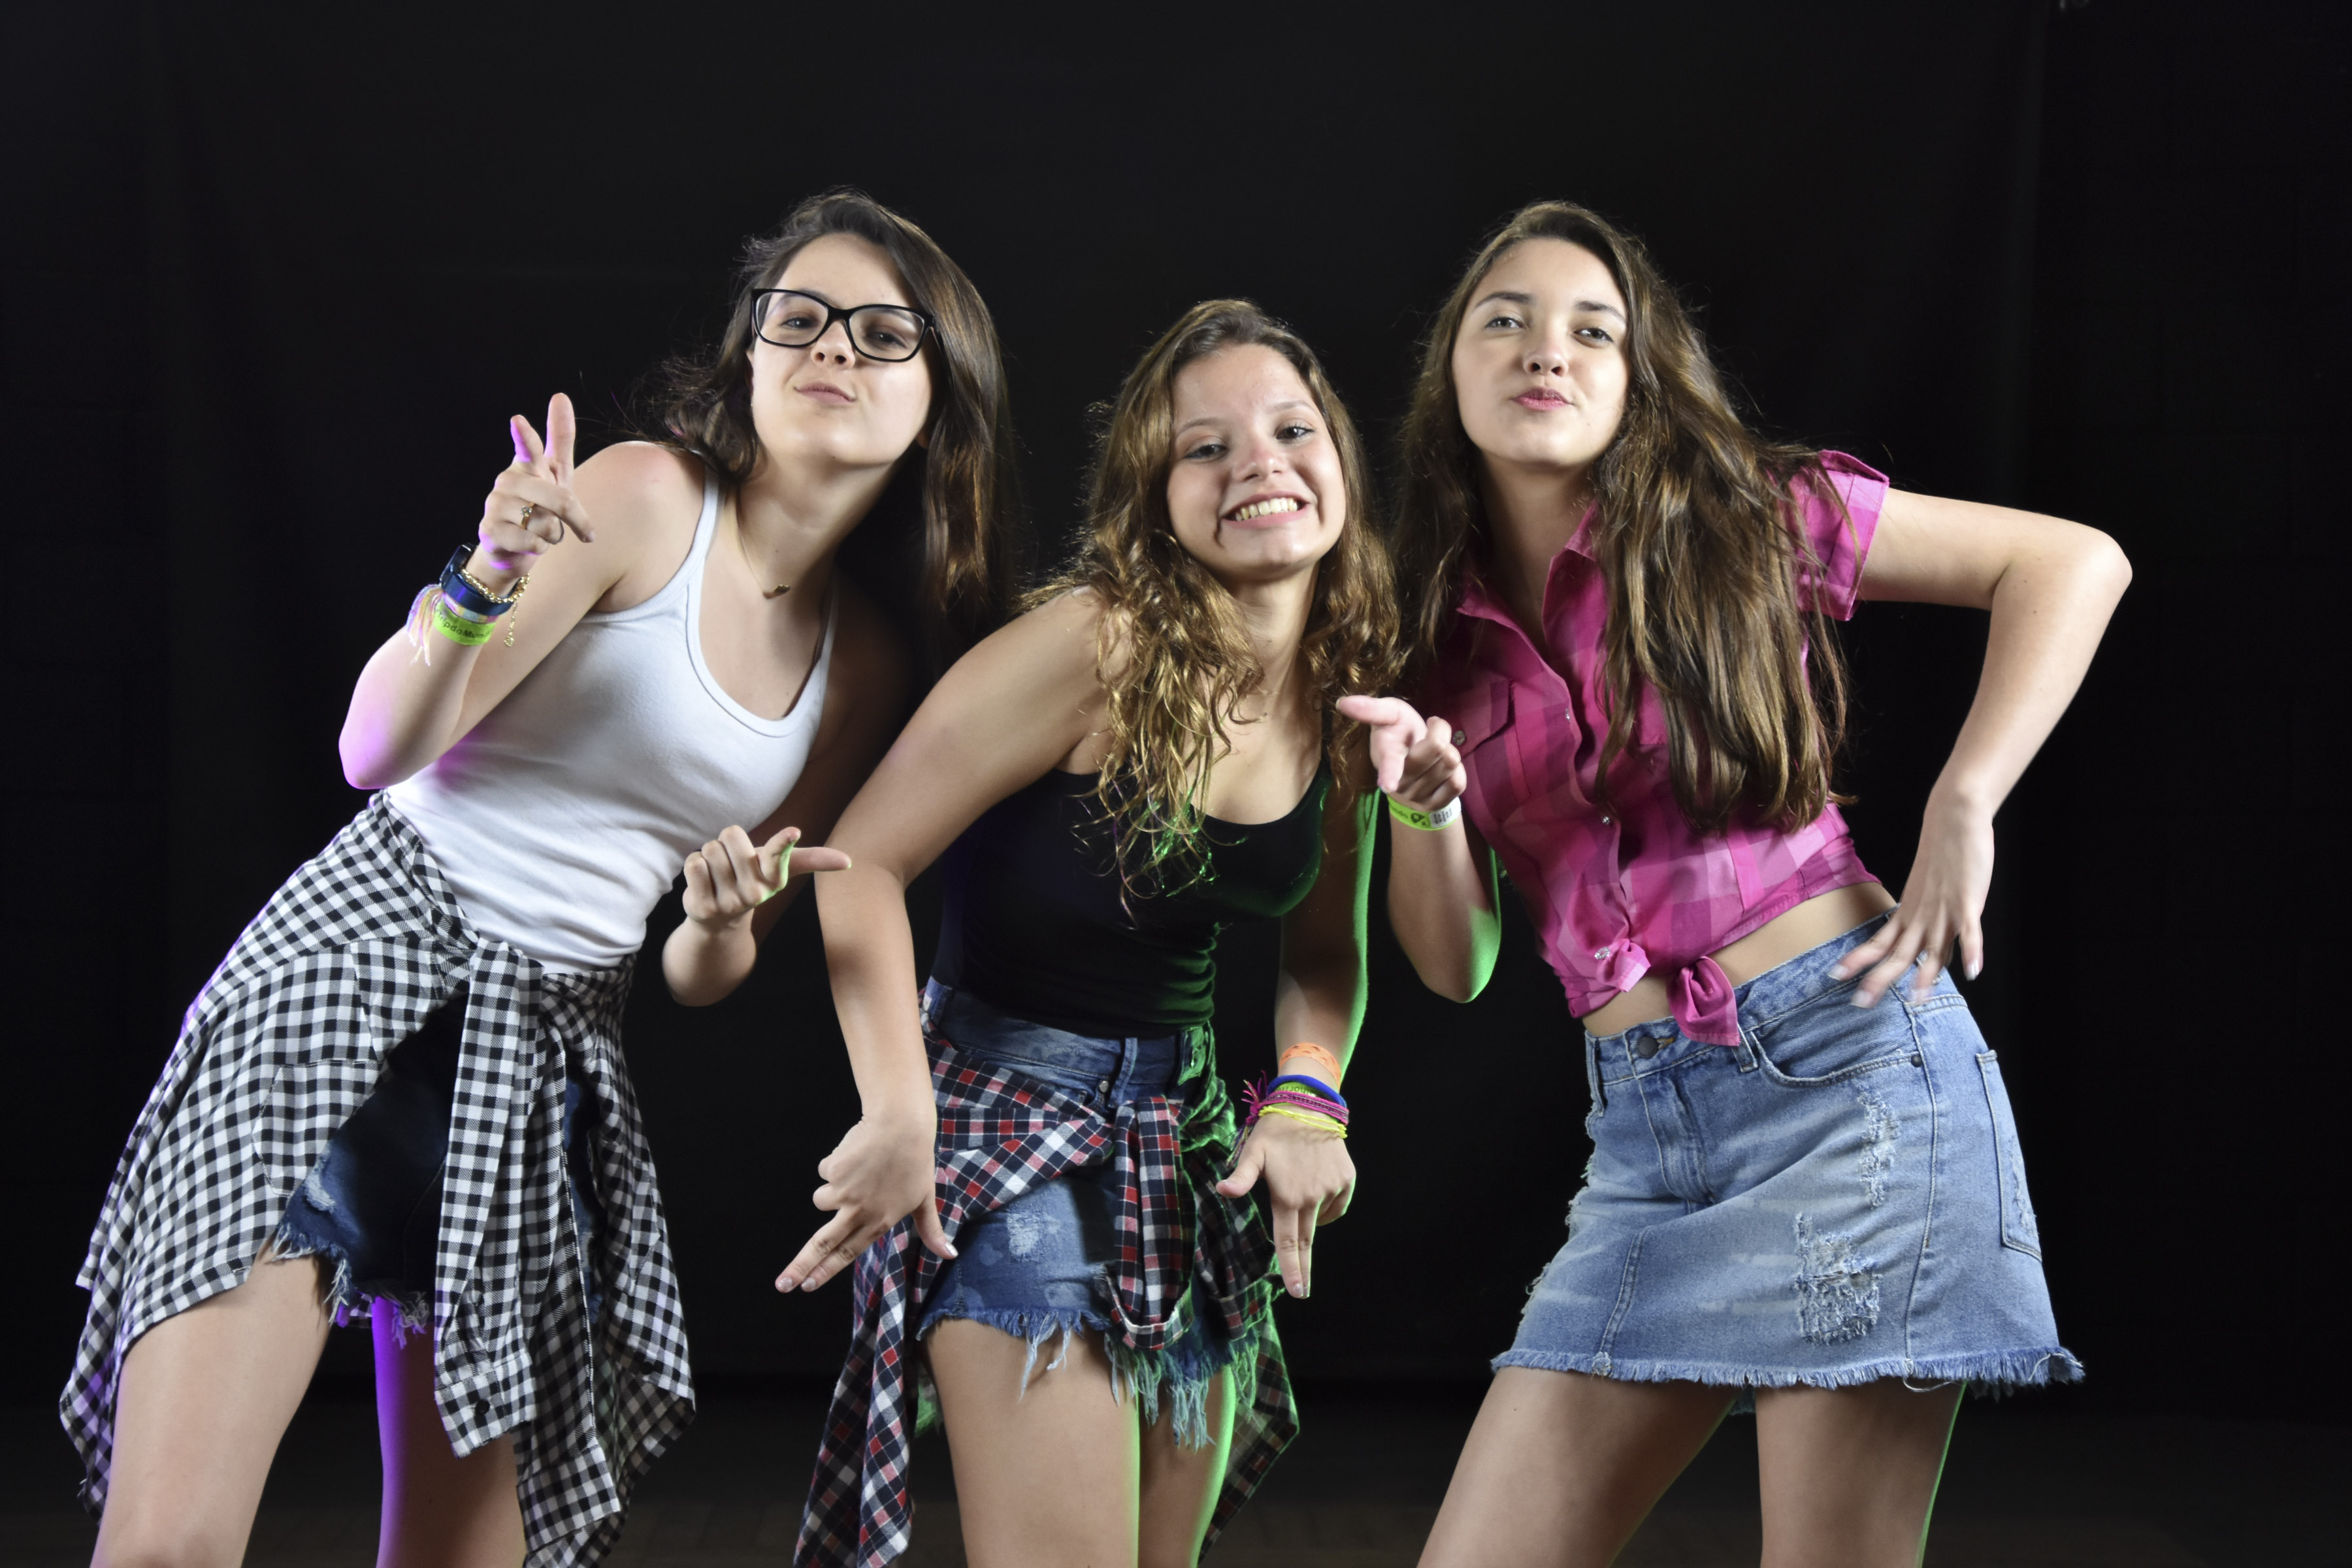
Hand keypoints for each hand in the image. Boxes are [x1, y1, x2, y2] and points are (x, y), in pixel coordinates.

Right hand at [476, 393, 595, 576]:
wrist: (514, 546)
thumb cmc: (540, 504)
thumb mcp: (556, 474)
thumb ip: (560, 438)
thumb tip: (560, 395)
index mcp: (526, 465)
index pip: (527, 447)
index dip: (524, 437)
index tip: (517, 421)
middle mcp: (508, 480)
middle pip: (560, 499)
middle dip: (574, 517)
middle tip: (576, 527)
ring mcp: (495, 504)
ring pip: (547, 524)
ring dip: (552, 535)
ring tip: (539, 532)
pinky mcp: (489, 530)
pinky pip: (533, 542)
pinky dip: (539, 548)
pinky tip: (528, 544)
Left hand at [681, 826, 850, 929]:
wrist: (719, 919)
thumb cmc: (752, 880)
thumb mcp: (780, 869)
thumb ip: (811, 859)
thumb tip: (849, 861)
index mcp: (775, 879)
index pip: (780, 856)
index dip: (783, 843)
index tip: (792, 832)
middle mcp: (755, 893)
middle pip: (731, 835)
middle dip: (726, 841)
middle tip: (731, 860)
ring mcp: (728, 903)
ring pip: (710, 849)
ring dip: (709, 855)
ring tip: (717, 872)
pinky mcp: (702, 908)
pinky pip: (693, 864)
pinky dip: (694, 866)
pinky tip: (702, 882)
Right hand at [775, 1107, 954, 1292]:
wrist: (902, 1126)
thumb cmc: (916, 1162)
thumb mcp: (926, 1199)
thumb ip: (931, 1231)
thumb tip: (950, 1256)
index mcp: (880, 1222)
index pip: (847, 1253)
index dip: (825, 1271)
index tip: (807, 1287)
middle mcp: (859, 1211)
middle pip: (822, 1244)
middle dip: (799, 1266)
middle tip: (781, 1285)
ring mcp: (844, 1191)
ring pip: (821, 1200)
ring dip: (831, 1189)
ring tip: (858, 1171)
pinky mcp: (833, 1170)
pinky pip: (825, 1171)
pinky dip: (836, 1163)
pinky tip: (857, 1153)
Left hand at [1213, 1111, 1355, 1298]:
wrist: (1309, 1105)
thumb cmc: (1274, 1131)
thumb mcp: (1252, 1152)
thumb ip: (1241, 1177)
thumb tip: (1222, 1190)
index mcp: (1287, 1197)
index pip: (1290, 1242)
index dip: (1292, 1268)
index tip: (1297, 1291)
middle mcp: (1312, 1197)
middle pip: (1307, 1241)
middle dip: (1303, 1267)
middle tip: (1302, 1289)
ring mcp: (1332, 1189)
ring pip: (1319, 1218)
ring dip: (1309, 1220)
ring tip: (1298, 1192)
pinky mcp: (1346, 1180)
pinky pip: (1335, 1204)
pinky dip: (1325, 1205)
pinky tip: (1316, 1187)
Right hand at [1336, 694, 1463, 812]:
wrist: (1411, 763)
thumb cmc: (1399, 733)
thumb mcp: (1388, 714)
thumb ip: (1371, 709)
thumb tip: (1342, 702)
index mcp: (1386, 757)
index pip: (1389, 765)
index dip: (1389, 774)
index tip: (1388, 786)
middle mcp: (1400, 783)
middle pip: (1438, 749)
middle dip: (1441, 731)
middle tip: (1431, 730)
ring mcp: (1417, 797)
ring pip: (1451, 764)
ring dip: (1449, 750)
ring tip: (1435, 750)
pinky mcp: (1435, 805)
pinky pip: (1459, 783)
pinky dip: (1458, 769)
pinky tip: (1445, 767)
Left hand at [1832, 788, 1994, 1005]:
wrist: (1952, 818)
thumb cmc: (1939, 856)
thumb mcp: (1924, 892)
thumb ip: (1924, 921)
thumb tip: (1925, 948)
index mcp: (1908, 913)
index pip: (1878, 942)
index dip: (1858, 960)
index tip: (1835, 976)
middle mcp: (1922, 917)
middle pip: (1898, 954)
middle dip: (1879, 980)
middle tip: (1860, 1003)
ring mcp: (1944, 910)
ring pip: (1932, 950)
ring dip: (1925, 976)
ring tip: (1915, 1000)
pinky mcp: (1968, 901)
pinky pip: (1970, 931)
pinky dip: (1972, 951)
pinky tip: (1972, 972)